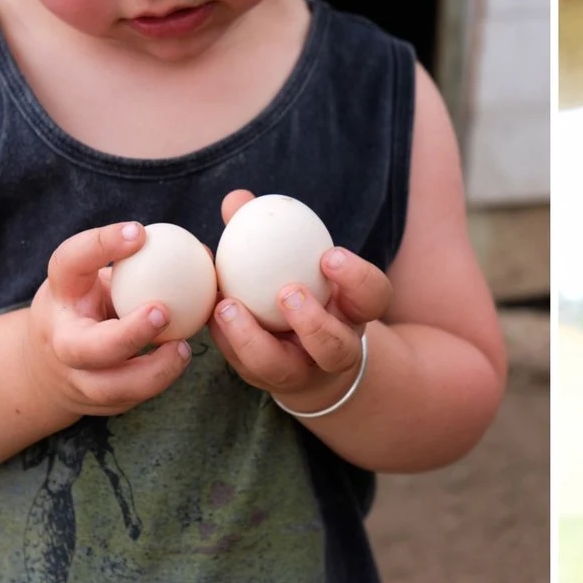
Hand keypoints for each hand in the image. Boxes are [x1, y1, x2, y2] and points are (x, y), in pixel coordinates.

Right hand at [24, 221, 192, 417]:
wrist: (49, 365)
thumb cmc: (86, 305)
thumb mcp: (93, 277)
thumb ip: (133, 265)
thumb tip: (200, 252)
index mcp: (61, 294)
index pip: (70, 262)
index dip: (101, 245)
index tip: (140, 232)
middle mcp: (60, 340)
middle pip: (85, 348)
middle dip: (127, 334)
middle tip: (163, 312)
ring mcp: (76, 378)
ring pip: (110, 387)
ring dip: (152, 372)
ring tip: (183, 349)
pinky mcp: (95, 403)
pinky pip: (129, 398)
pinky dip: (157, 381)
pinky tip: (178, 360)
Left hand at [207, 189, 392, 413]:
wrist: (304, 352)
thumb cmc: (302, 287)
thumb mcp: (300, 261)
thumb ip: (271, 230)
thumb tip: (236, 199)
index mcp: (353, 312)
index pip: (373, 297)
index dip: (357, 278)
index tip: (329, 254)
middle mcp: (334, 348)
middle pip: (335, 347)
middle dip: (312, 323)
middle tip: (286, 292)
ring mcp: (300, 373)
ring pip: (285, 371)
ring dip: (254, 340)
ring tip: (228, 307)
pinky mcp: (266, 383)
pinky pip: (244, 367)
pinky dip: (225, 339)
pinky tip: (209, 312)